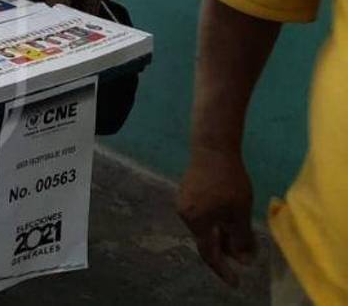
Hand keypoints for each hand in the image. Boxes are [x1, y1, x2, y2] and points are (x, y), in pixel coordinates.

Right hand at [176, 148, 255, 286]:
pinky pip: (202, 214)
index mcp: (195, 222)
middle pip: (206, 239)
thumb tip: (244, 260)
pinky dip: (217, 221)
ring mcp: (184, 202)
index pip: (209, 253)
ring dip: (223, 234)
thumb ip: (241, 238)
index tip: (236, 282)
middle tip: (246, 256)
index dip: (223, 270)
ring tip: (242, 238)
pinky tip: (230, 218)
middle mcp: (185, 215)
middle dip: (226, 250)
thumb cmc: (228, 181)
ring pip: (205, 226)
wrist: (213, 149)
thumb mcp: (239, 213)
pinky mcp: (188, 191)